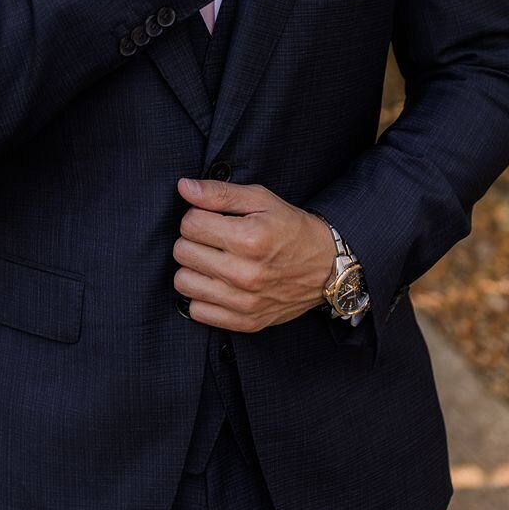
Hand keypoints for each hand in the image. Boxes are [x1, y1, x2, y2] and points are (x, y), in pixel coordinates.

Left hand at [172, 177, 336, 331]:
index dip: (196, 216)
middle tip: (212, 239)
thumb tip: (184, 188)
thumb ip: (219, 192)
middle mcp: (245, 273)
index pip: (189, 224)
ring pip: (183, 282)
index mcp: (249, 238)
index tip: (211, 218)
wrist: (326, 266)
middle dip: (192, 240)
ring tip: (212, 260)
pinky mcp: (245, 321)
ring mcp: (245, 301)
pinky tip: (217, 283)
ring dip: (193, 268)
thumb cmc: (291, 229)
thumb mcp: (261, 199)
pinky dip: (201, 296)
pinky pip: (197, 310)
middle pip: (182, 252)